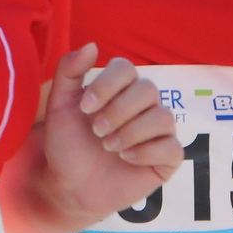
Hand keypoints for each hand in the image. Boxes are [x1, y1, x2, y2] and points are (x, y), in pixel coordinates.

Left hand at [31, 45, 181, 223]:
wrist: (68, 187)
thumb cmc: (66, 144)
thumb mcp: (59, 106)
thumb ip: (68, 72)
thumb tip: (92, 45)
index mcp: (120, 89)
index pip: (126, 68)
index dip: (107, 85)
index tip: (85, 108)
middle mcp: (143, 106)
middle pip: (148, 90)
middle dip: (119, 111)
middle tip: (97, 131)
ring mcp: (157, 132)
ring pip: (163, 117)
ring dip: (132, 131)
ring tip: (109, 146)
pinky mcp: (166, 159)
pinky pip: (173, 148)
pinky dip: (148, 152)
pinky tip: (127, 158)